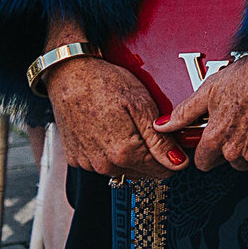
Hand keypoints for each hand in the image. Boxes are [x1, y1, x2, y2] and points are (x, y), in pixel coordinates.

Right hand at [45, 56, 182, 180]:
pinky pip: (102, 164)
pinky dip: (111, 153)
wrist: (69, 76)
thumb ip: (160, 140)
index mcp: (123, 153)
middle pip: (143, 172)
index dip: (172, 155)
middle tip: (150, 128)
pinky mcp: (75, 159)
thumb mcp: (142, 106)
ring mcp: (87, 163)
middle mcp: (103, 165)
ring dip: (132, 156)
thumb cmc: (105, 84)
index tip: (173, 140)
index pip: (161, 170)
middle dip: (153, 156)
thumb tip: (178, 163)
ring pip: (123, 170)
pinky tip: (111, 131)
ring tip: (128, 126)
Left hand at [156, 50, 247, 171]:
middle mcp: (235, 149)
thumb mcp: (208, 90)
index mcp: (215, 137)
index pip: (204, 163)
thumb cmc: (247, 76)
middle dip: (236, 150)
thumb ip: (184, 113)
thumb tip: (161, 125)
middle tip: (245, 129)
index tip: (217, 146)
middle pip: (231, 163)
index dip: (210, 154)